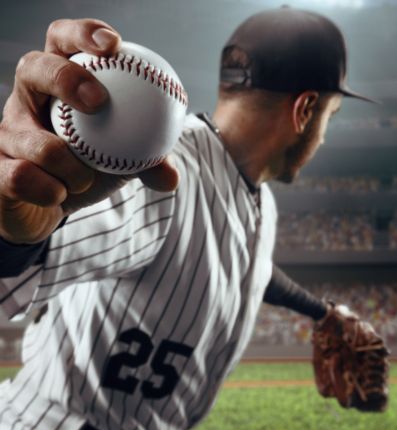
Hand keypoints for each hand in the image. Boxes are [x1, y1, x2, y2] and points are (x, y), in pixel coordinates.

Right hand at [0, 19, 178, 244]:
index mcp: (59, 86)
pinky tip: (59, 195)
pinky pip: (19, 176)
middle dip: (66, 78)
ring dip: (66, 163)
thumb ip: (147, 163)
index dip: (82, 33)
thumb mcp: (121, 161)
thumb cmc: (87, 169)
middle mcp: (27, 100)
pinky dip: (48, 189)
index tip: (113, 45)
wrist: (50, 206)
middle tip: (99, 102)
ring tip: (83, 180)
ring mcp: (8, 132)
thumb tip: (171, 177)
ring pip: (28, 136)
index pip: (62, 42)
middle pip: (33, 67)